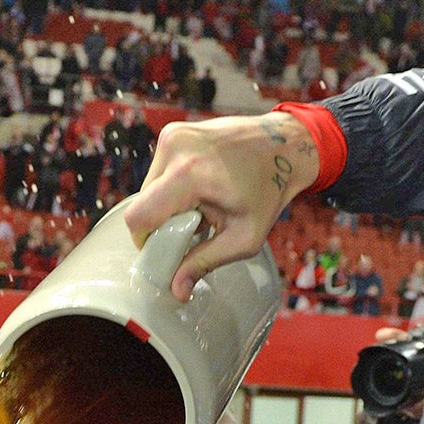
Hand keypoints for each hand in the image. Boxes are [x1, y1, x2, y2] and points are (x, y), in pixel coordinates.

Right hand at [124, 111, 321, 301]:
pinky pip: (159, 173)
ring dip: (168, 206)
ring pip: (148, 189)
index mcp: (188, 173)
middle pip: (142, 204)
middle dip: (161, 224)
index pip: (138, 217)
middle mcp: (174, 148)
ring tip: (201, 208)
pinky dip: (173, 188)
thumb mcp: (244, 237)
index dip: (145, 241)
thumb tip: (177, 291)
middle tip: (194, 230)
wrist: (284, 145)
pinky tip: (200, 191)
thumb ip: (206, 262)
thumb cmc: (269, 191)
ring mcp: (173, 135)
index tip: (167, 250)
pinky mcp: (174, 132)